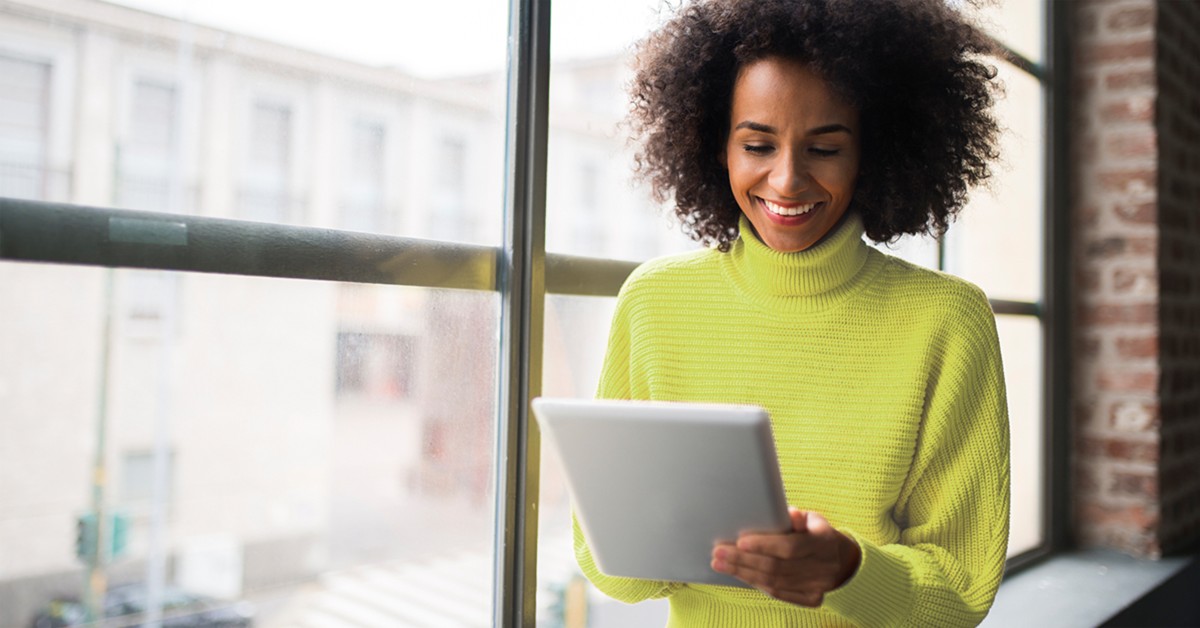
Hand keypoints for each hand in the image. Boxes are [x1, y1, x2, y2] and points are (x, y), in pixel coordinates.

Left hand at [711, 507, 861, 606]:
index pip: (790, 547)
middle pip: (776, 567)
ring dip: (743, 573)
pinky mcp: (811, 598)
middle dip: (744, 560)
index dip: (764, 545)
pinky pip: (779, 593)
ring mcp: (817, 585)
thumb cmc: (817, 533)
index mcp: (824, 542)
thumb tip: (788, 513)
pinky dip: (756, 584)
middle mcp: (822, 566)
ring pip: (774, 582)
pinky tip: (739, 575)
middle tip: (718, 553)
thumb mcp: (813, 518)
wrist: (842, 560)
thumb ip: (798, 517)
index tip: (740, 541)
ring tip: (720, 564)